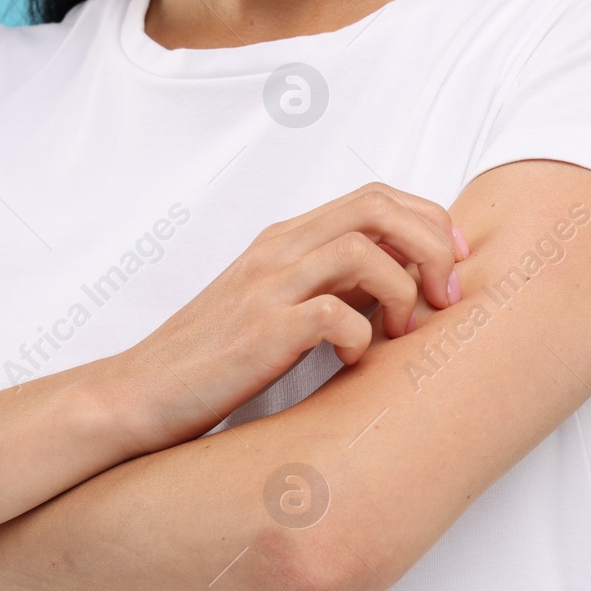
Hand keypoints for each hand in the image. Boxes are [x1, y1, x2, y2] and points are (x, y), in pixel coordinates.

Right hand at [110, 182, 467, 447]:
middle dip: (433, 246)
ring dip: (404, 291)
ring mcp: (266, 289)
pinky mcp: (259, 333)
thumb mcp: (272, 304)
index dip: (430, 223)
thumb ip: (326, 283)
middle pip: (379, 207)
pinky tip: (354, 359)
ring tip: (403, 333)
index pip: (376, 197)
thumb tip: (400, 283)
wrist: (138, 394)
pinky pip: (335, 314)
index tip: (452, 268)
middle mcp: (277, 252)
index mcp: (284, 239)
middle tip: (447, 297)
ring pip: (363, 251)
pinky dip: (362, 336)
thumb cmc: (211, 359)